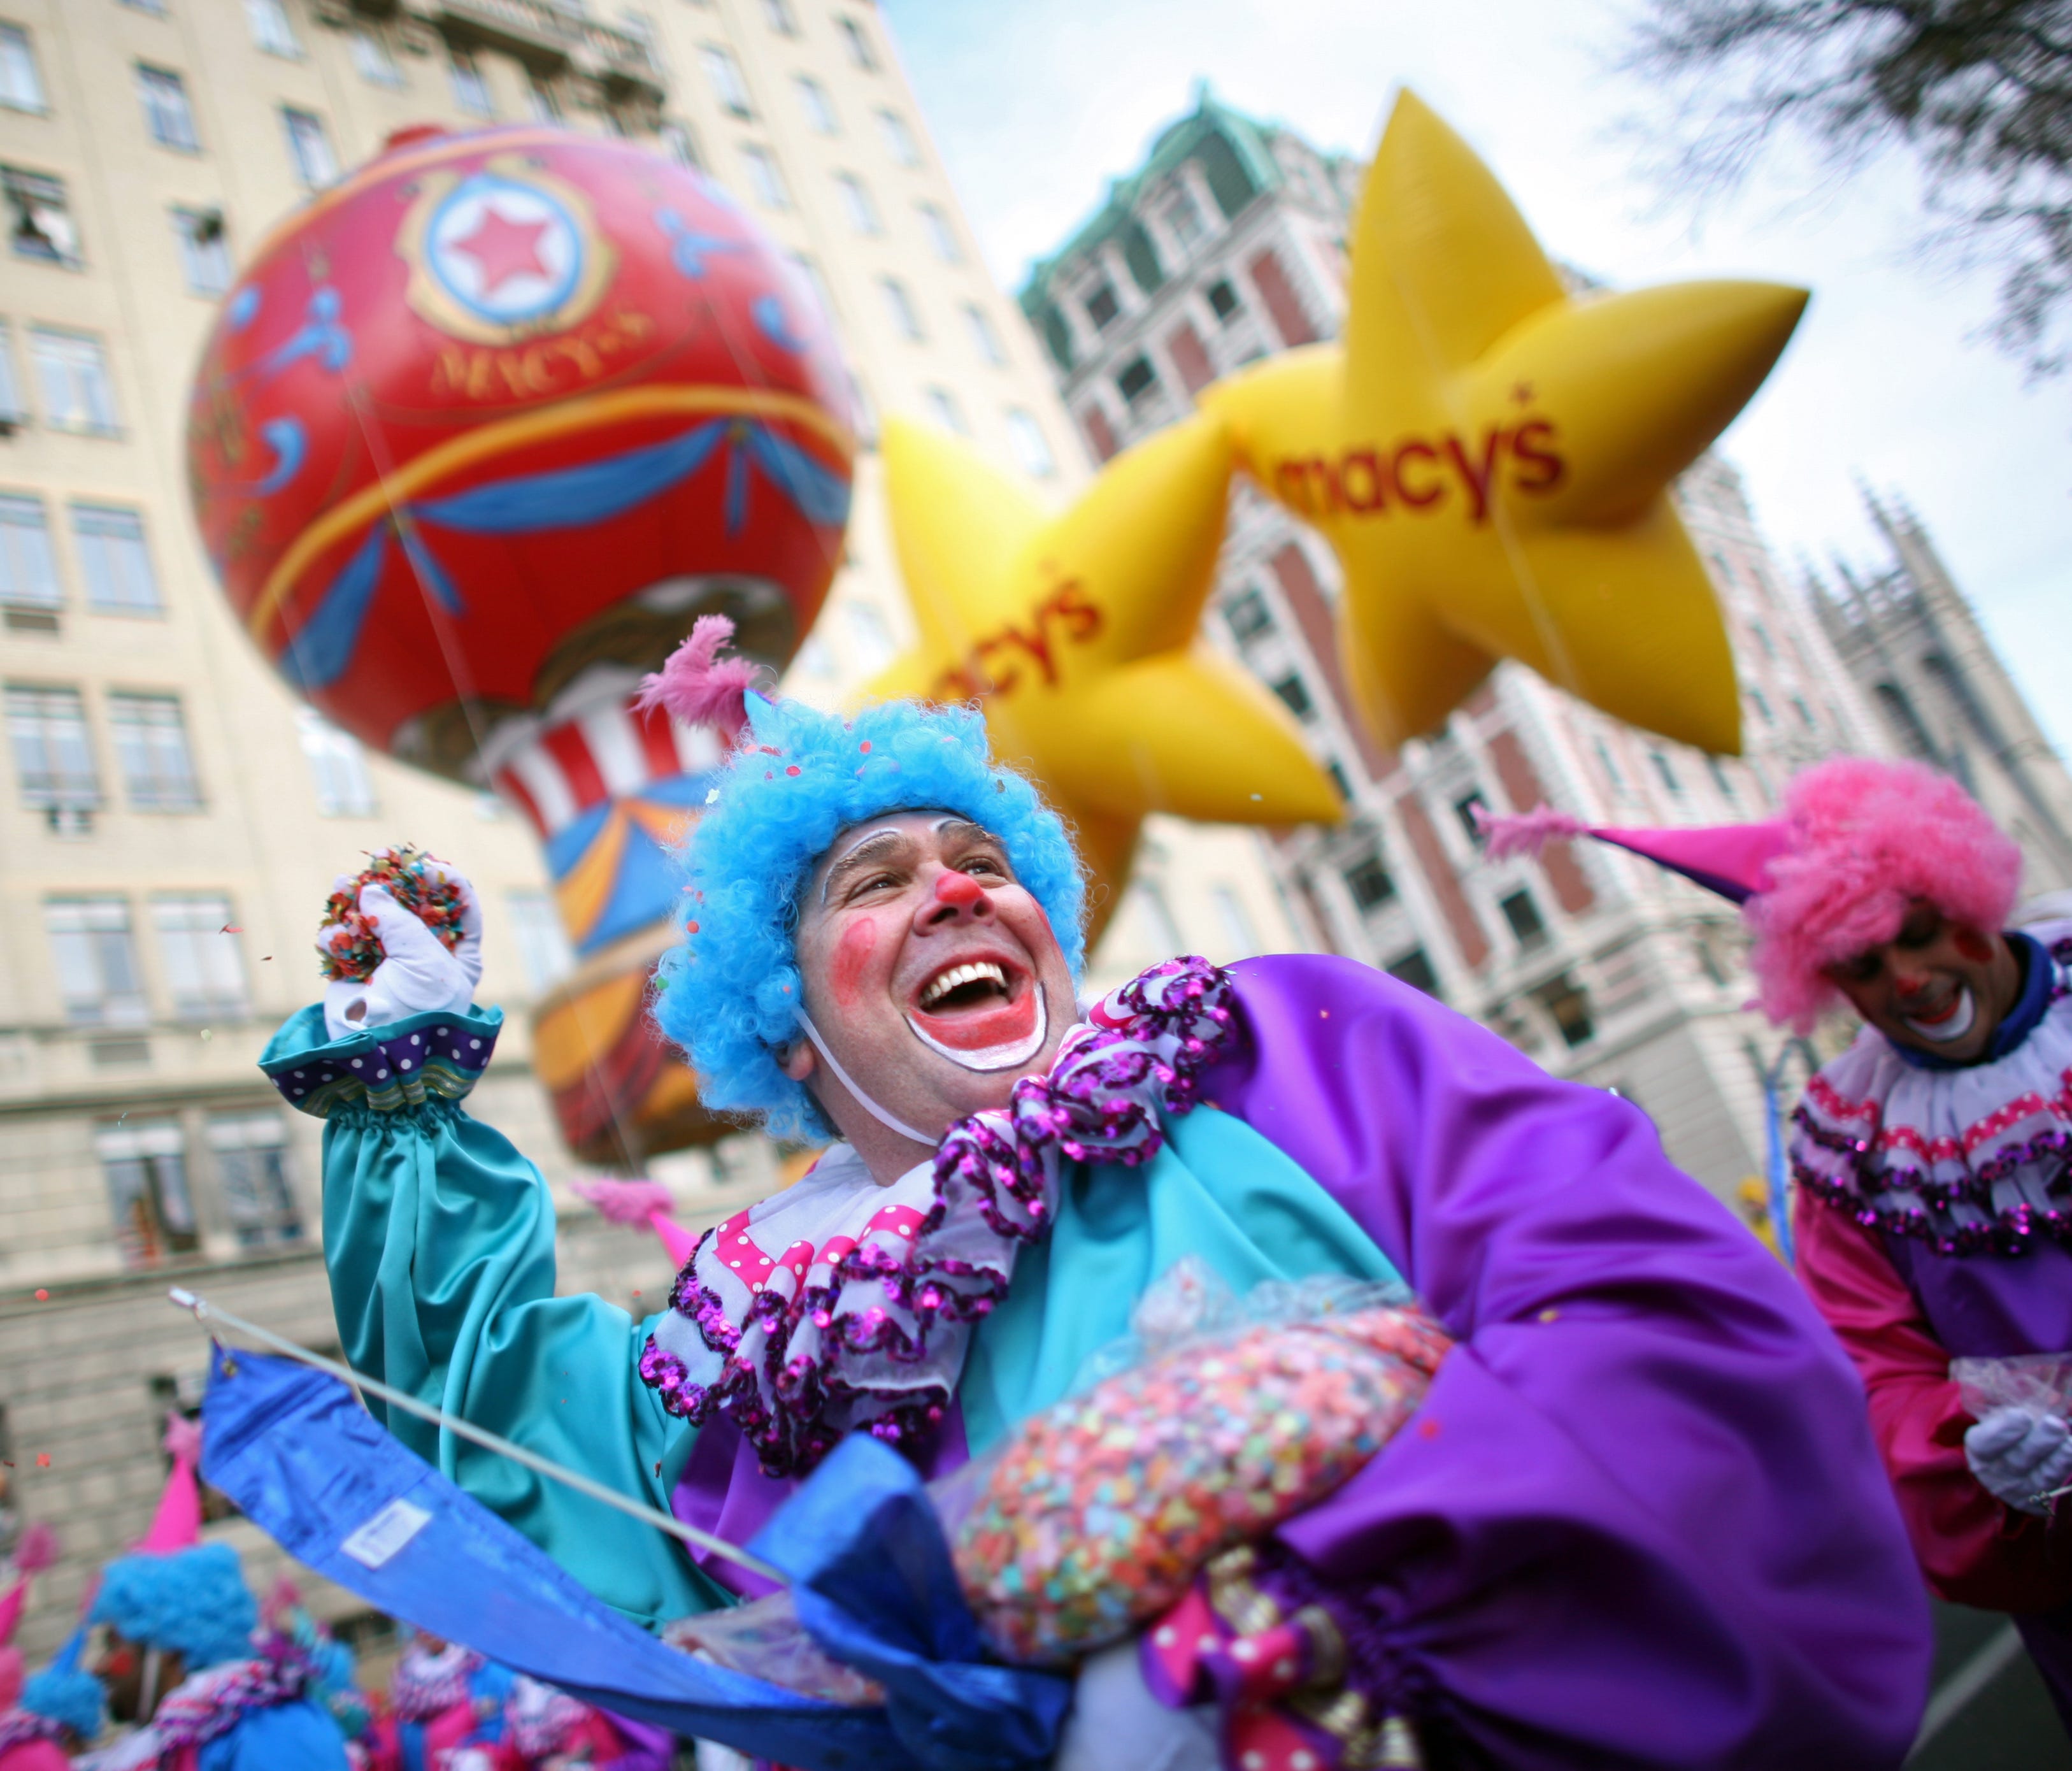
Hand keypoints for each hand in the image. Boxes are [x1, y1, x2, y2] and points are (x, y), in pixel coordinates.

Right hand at [322, 866, 481, 1040]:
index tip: (425, 865)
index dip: (445, 880)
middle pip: (413, 905)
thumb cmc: (420, 1009)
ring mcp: (389, 963)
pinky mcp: (356, 973)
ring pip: (374, 918)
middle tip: (377, 857)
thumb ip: (400, 920)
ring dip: (356, 898)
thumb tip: (372, 891)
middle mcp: (426, 955)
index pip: (461, 906)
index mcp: (459, 955)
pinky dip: (336, 935)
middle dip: (394, 880)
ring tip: (341, 884)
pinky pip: (345, 943)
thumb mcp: (423, 958)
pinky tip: (333, 935)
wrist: (384, 1056)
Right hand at [1965, 1405, 2071, 1513]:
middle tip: (2056, 1423)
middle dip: (2040, 1441)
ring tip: (2069, 1442)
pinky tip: (2071, 1449)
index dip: (2006, 1430)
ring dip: (2059, 1457)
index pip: (1988, 1442)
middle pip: (2019, 1459)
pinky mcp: (2040, 1501)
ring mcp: (2019, 1490)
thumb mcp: (1991, 1420)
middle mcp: (1996, 1473)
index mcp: (1979, 1449)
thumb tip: (2027, 1389)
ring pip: (2041, 1475)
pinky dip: (2066, 1467)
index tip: (2022, 1415)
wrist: (2001, 1473)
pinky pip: (2057, 1486)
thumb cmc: (2000, 1436)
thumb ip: (2003, 1408)